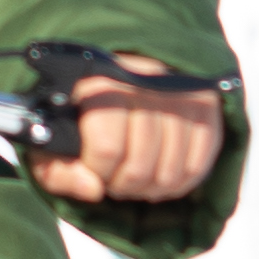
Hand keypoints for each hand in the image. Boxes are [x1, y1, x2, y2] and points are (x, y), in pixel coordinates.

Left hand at [32, 58, 226, 208]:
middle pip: (140, 166)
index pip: (107, 148)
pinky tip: (160, 176)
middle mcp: (144, 80)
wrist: (118, 67)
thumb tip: (93, 191)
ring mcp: (180, 91)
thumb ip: (59, 171)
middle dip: (122, 185)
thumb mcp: (52, 139)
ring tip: (135, 176)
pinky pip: (198, 165)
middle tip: (114, 178)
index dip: (97, 171)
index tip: (92, 168)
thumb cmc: (80, 110)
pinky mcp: (206, 102)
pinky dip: (179, 183)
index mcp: (99, 81)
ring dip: (149, 188)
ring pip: (171, 172)